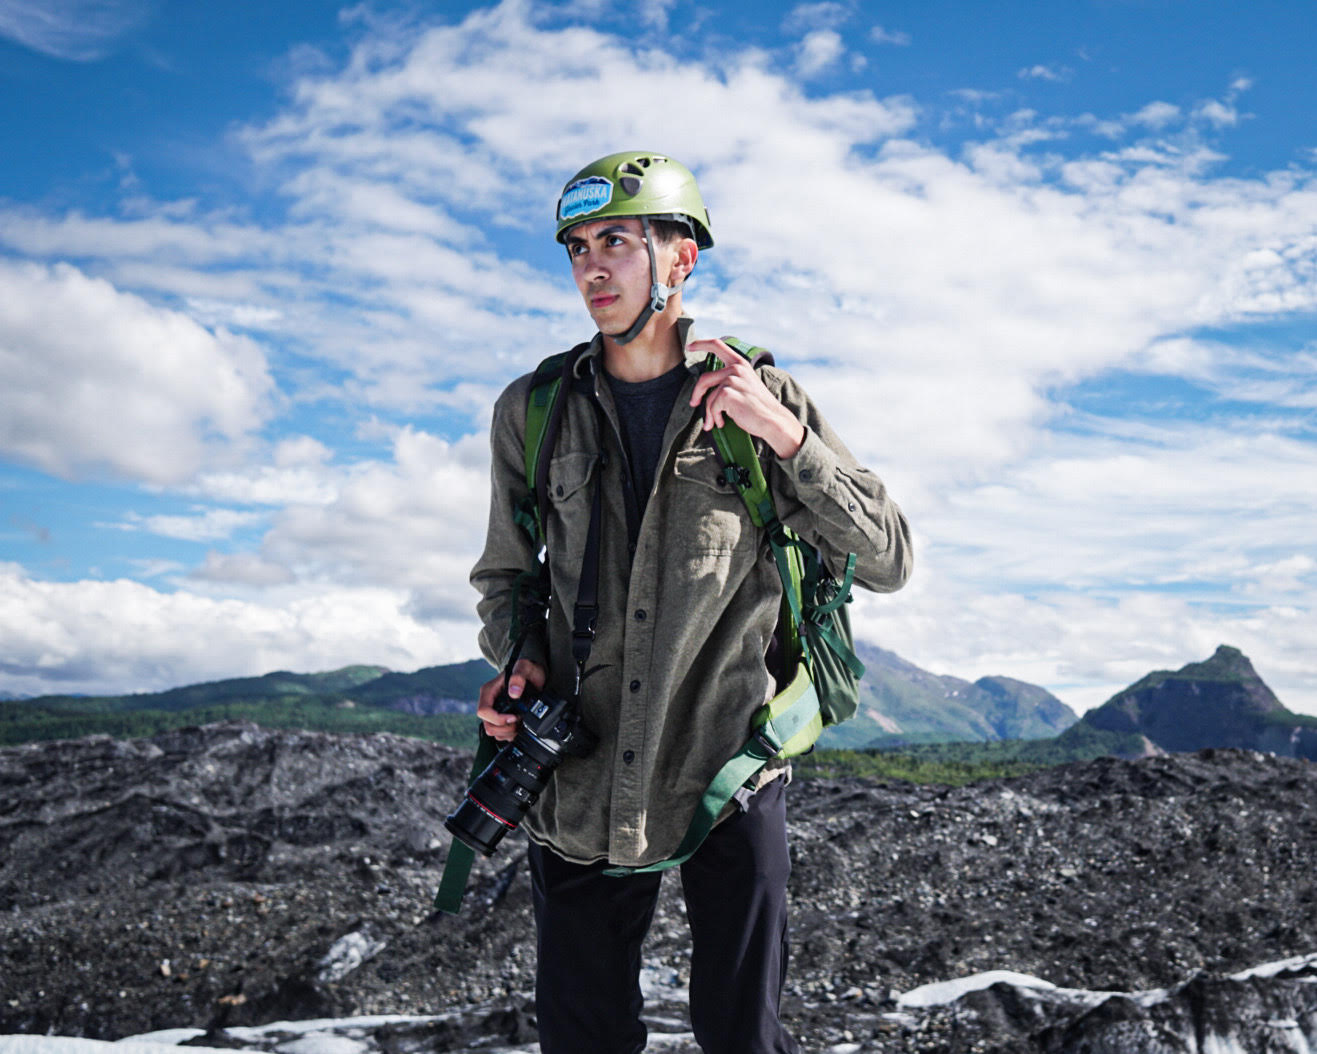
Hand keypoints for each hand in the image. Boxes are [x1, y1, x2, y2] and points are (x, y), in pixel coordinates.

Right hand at [476, 659, 546, 741]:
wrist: (533, 674)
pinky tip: (518, 727)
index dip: (497, 719)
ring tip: (519, 725)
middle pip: (487, 725)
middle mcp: (490, 702)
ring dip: (507, 733)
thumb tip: (514, 693)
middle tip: (517, 723)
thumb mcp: (525, 668)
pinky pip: (500, 733)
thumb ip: (518, 678)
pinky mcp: (501, 717)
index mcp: (489, 691)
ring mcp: (495, 711)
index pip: (483, 711)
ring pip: (493, 731)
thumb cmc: (527, 669)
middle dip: (503, 728)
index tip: (513, 717)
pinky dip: (509, 734)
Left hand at [688, 338, 804, 458]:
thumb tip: (706, 387)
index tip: (689, 347)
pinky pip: (712, 407)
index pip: (717, 345)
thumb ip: (731, 379)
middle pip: (704, 379)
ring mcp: (732, 380)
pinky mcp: (727, 393)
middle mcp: (736, 369)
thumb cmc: (758, 407)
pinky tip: (721, 423)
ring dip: (708, 413)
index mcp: (740, 363)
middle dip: (697, 393)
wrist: (772, 420)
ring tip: (713, 422)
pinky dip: (714, 418)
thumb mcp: (746, 385)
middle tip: (694, 404)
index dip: (701, 344)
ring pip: (708, 397)